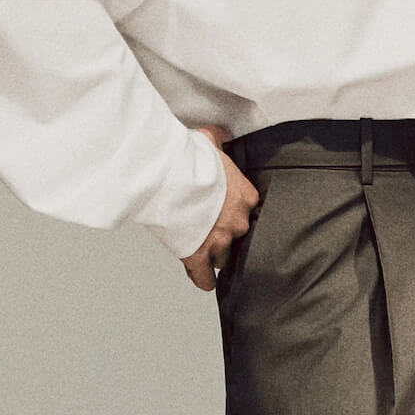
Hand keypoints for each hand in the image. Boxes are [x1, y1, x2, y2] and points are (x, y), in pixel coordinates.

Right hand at [182, 126, 261, 290]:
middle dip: (224, 233)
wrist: (166, 176)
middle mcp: (238, 223)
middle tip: (209, 226)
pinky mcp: (197, 257)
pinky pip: (205, 278)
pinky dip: (204, 280)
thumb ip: (219, 140)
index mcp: (245, 197)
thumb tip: (222, 133)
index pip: (248, 211)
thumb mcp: (209, 141)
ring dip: (214, 254)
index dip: (234, 212)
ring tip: (204, 250)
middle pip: (238, 236)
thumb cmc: (187, 157)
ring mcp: (218, 242)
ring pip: (224, 257)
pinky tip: (206, 281)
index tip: (225, 212)